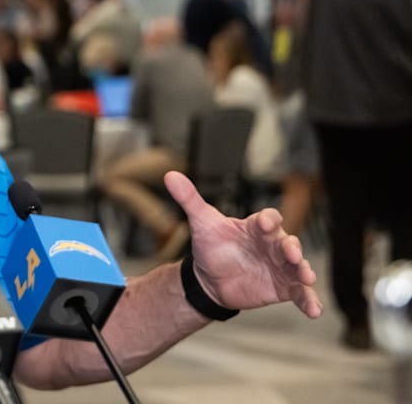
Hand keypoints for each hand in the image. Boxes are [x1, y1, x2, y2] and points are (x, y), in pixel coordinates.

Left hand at [165, 171, 322, 318]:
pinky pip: (300, 293)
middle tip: (291, 253)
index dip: (268, 220)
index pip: (268, 218)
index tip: (264, 223)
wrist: (210, 278)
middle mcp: (273, 245)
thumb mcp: (201, 223)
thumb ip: (189, 199)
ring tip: (307, 277)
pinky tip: (315, 310)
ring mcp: (280, 266)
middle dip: (292, 247)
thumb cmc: (211, 246)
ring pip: (298, 267)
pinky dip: (309, 301)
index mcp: (256, 227)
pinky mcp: (283, 287)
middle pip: (288, 242)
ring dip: (304, 271)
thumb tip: (171, 175)